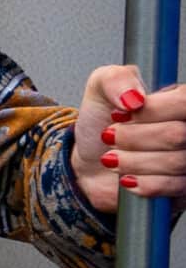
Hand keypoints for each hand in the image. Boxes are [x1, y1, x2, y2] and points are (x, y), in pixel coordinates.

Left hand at [71, 66, 185, 215]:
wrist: (91, 163)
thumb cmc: (102, 123)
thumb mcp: (100, 89)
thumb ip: (115, 79)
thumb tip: (134, 97)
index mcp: (178, 99)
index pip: (184, 102)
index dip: (154, 110)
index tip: (122, 113)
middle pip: (178, 134)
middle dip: (134, 138)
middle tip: (109, 136)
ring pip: (176, 162)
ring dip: (134, 161)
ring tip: (112, 158)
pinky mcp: (183, 187)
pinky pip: (174, 187)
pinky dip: (144, 183)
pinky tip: (127, 178)